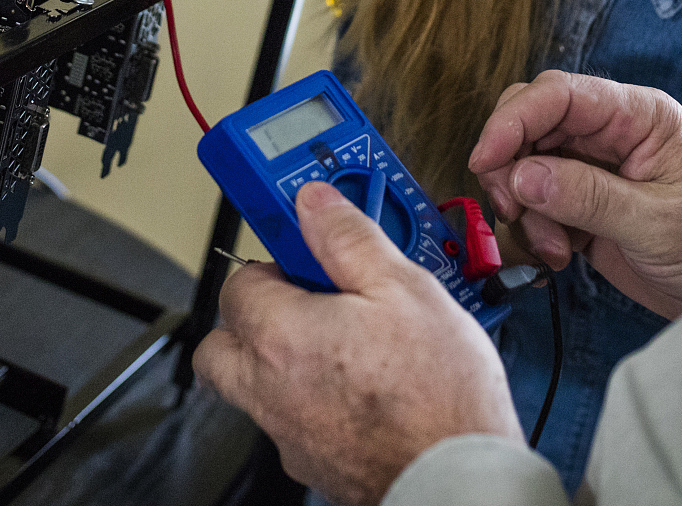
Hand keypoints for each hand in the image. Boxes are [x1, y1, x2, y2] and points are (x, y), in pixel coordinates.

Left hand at [194, 182, 520, 505]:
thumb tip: (316, 204)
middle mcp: (269, 389)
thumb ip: (348, 238)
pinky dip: (309, 398)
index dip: (274, 258)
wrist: (458, 476)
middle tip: (305, 296)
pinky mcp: (312, 464)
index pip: (238, 283)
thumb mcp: (404, 287)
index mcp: (281, 336)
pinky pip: (289, 420)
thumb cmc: (438, 394)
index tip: (305, 247)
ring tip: (341, 339)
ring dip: (279, 358)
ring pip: (252, 386)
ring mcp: (287, 433)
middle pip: (222, 343)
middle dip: (253, 314)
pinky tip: (359, 385)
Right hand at [470, 71, 681, 318]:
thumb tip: (523, 175)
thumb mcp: (658, 222)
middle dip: (510, 166)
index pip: (558, 95)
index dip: (513, 120)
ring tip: (555, 248)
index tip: (485, 160)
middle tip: (515, 209)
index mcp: (638, 117)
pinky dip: (531, 232)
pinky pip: (533, 206)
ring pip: (524, 168)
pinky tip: (557, 257)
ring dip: (524, 209)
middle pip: (530, 125)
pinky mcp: (581, 208)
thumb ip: (589, 197)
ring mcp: (592, 172)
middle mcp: (609, 135)